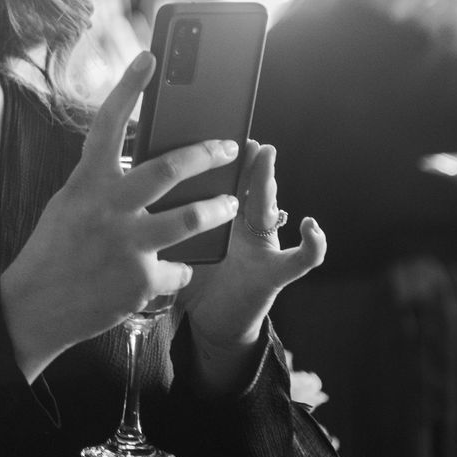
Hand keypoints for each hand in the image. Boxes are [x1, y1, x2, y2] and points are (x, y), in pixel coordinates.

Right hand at [0, 50, 243, 381]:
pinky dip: (178, 271)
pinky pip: (178, 269)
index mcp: (86, 184)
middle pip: (169, 169)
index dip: (128, 88)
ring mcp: (126, 245)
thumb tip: (143, 163)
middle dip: (208, 154)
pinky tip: (173, 273)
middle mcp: (107, 209)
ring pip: (190, 218)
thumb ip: (104, 184)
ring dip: (218, 209)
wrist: (34, 308)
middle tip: (230, 146)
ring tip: (230, 204)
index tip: (149, 57)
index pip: (107, 125)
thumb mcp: (71, 206)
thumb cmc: (54, 250)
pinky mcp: (140, 280)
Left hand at [180, 142, 326, 361]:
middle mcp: (248, 228)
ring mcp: (265, 248)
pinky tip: (311, 227)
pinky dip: (313, 245)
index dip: (218, 160)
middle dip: (244, 160)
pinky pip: (299, 261)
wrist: (218, 323)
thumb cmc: (199, 282)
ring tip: (267, 163)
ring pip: (269, 212)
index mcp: (224, 220)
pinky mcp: (275, 276)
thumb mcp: (185, 244)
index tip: (212, 132)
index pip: (221, 183)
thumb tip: (143, 183)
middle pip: (244, 188)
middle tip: (247, 136)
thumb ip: (174, 216)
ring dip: (269, 185)